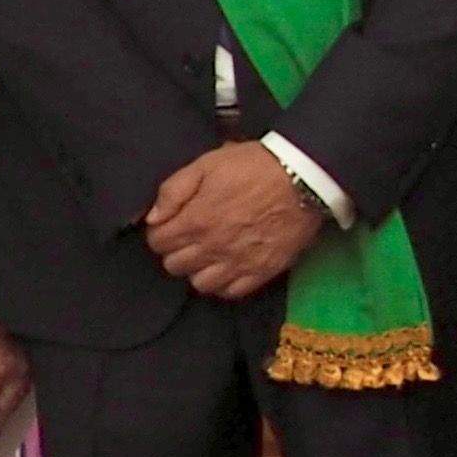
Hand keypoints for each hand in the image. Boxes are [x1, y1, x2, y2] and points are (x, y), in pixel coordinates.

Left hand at [143, 145, 325, 299]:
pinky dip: (224, 283)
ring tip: (208, 254)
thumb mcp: (207, 164)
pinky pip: (231, 292)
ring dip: (198, 269)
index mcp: (195, 221)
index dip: (160, 231)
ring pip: (199, 284)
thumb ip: (173, 190)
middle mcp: (212, 248)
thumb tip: (152, 218)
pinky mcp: (261, 272)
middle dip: (177, 250)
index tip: (171, 224)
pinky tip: (228, 266)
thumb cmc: (253, 166)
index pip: (157, 242)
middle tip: (190, 237)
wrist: (304, 177)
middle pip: (174, 266)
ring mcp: (237, 263)